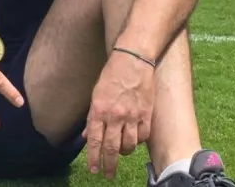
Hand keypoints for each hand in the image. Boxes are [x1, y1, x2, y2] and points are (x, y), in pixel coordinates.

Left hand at [82, 48, 155, 178]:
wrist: (133, 60)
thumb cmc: (112, 75)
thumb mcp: (95, 94)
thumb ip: (92, 117)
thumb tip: (87, 136)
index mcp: (99, 110)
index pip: (95, 141)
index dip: (94, 158)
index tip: (94, 170)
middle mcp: (115, 115)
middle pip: (111, 148)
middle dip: (109, 164)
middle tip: (107, 175)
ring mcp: (132, 116)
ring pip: (128, 145)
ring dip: (123, 153)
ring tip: (119, 153)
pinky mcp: (146, 114)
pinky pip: (142, 136)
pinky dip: (137, 141)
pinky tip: (133, 139)